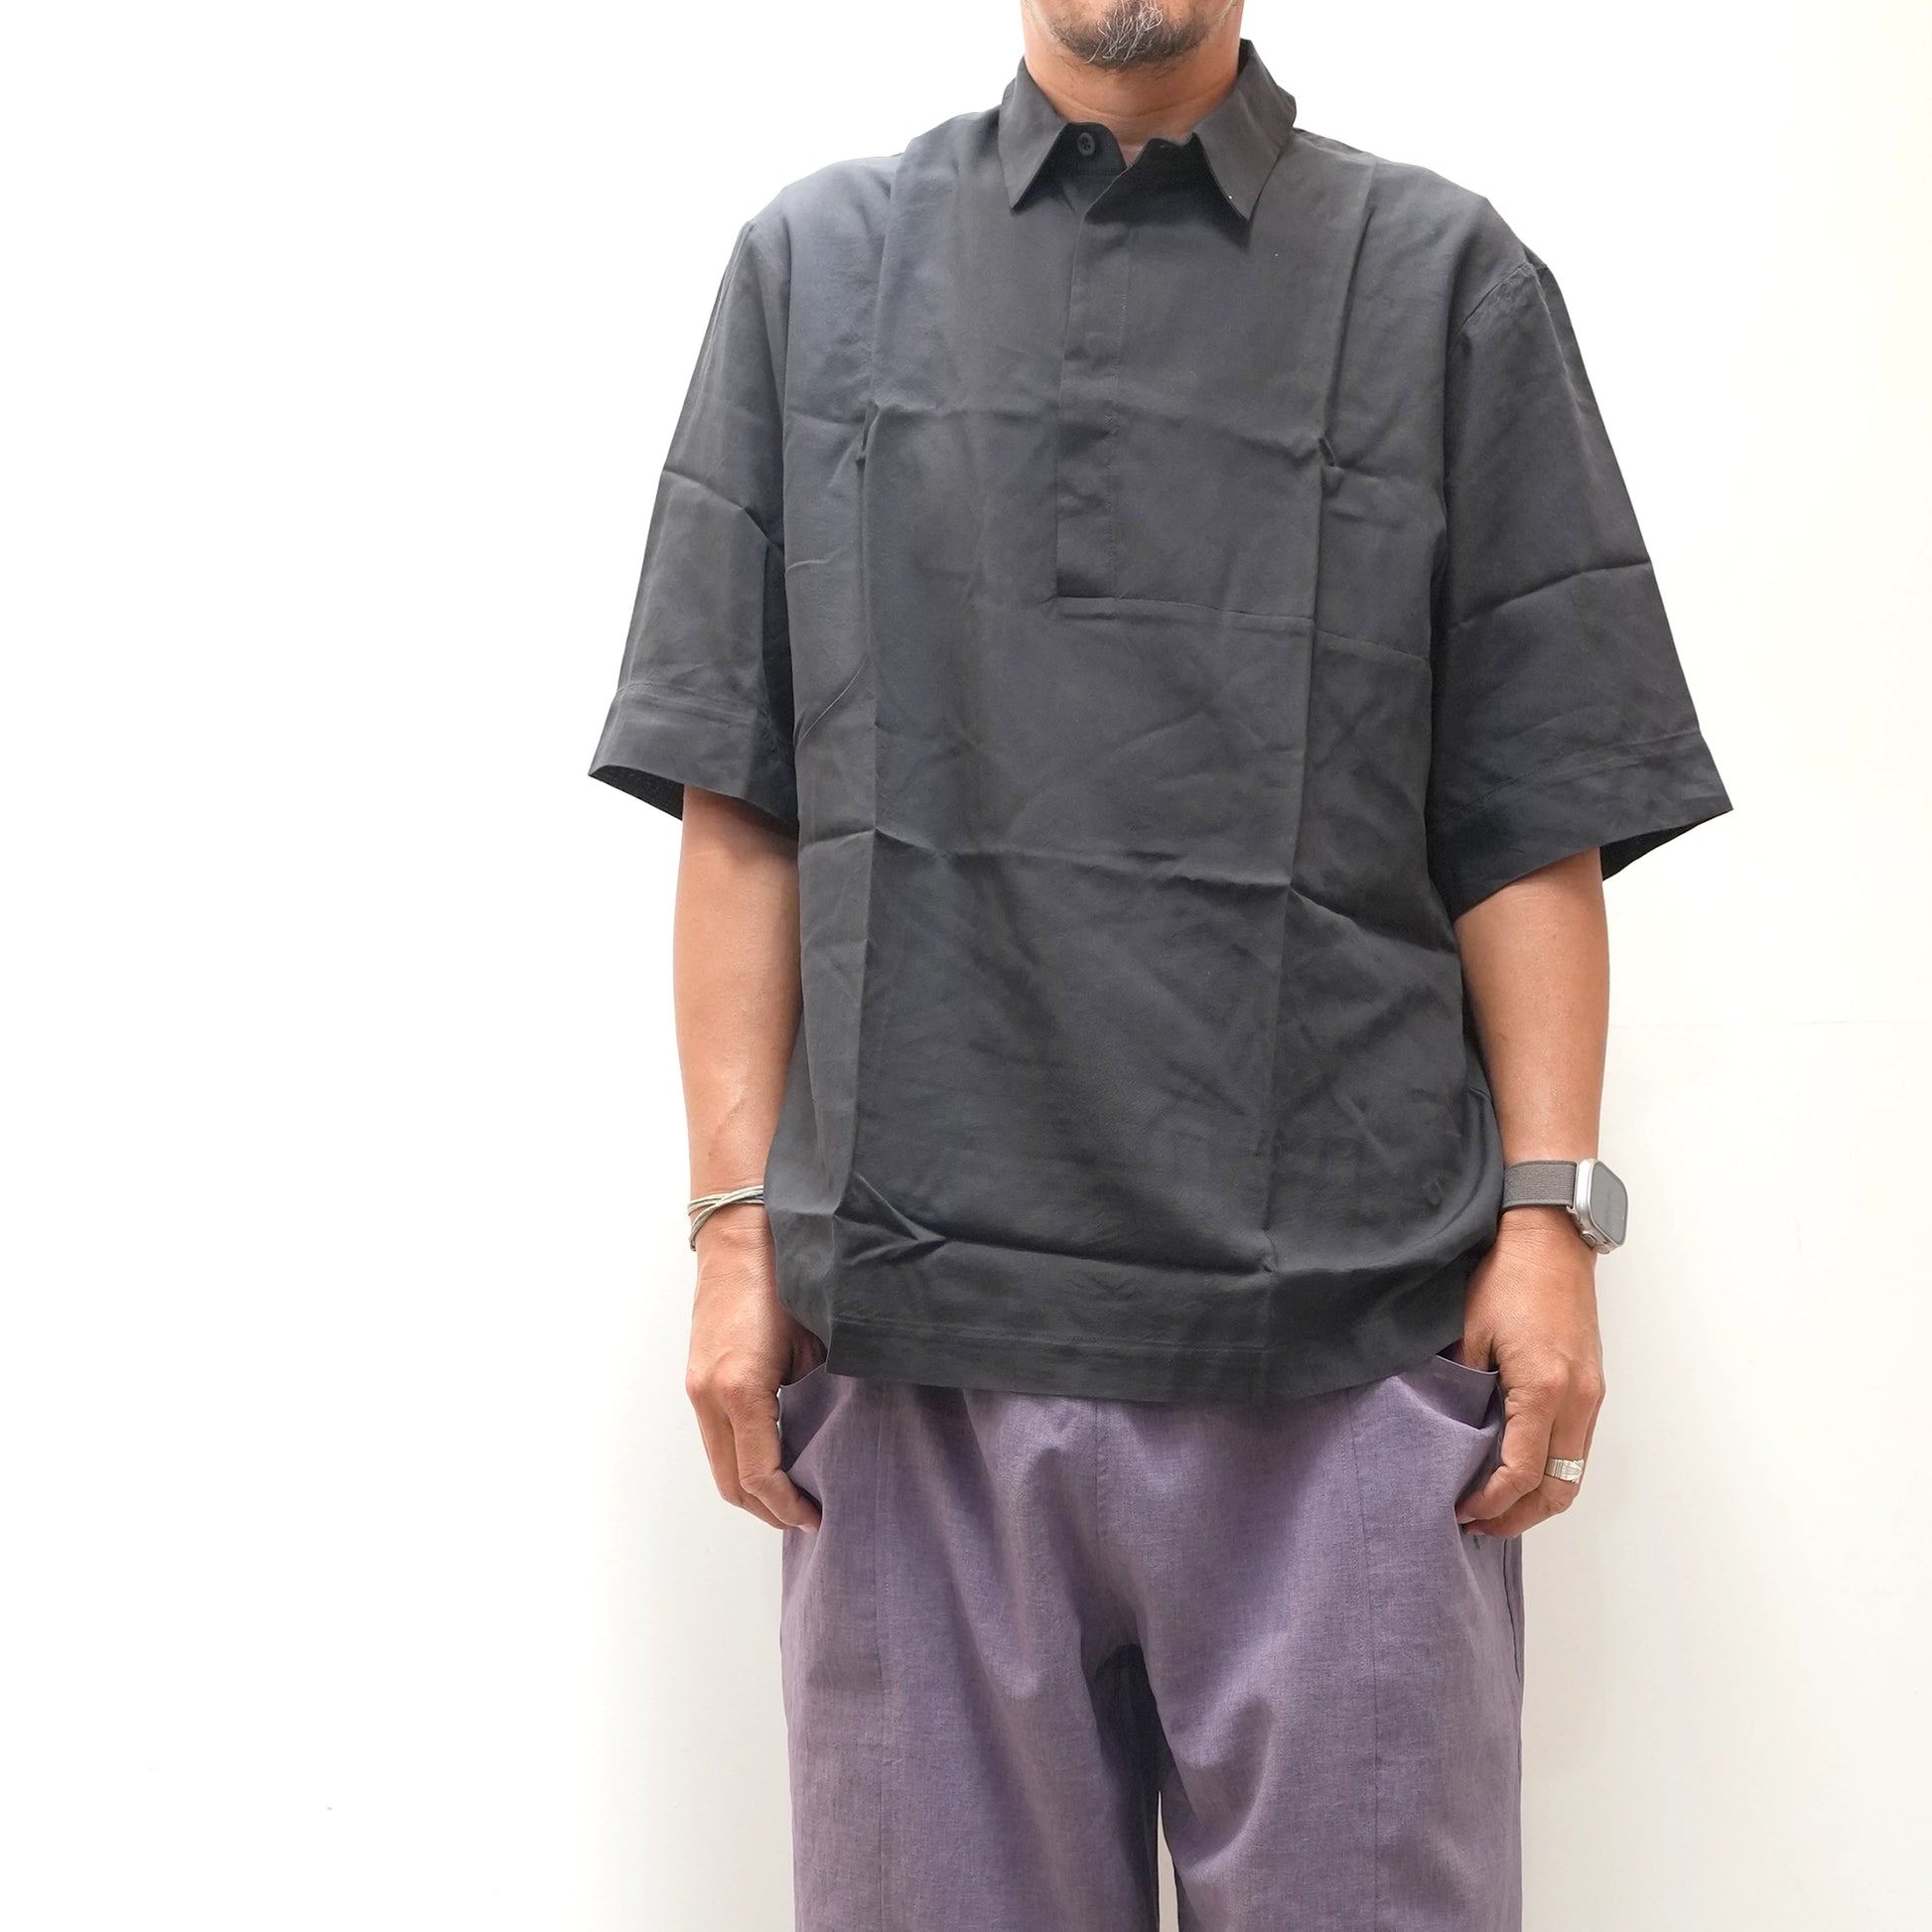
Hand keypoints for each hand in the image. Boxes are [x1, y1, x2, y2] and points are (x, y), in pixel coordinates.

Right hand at [683, 1209, 825, 1531]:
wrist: (741, 1235)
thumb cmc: (784, 1277)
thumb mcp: (816, 1340)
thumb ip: (817, 1393)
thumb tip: (833, 1437)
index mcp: (741, 1386)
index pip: (759, 1474)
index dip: (787, 1506)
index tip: (815, 1517)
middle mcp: (710, 1393)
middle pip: (732, 1482)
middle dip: (768, 1510)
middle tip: (806, 1518)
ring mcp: (698, 1388)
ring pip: (720, 1464)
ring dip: (752, 1489)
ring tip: (791, 1496)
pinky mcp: (697, 1379)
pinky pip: (717, 1438)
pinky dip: (741, 1459)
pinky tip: (773, 1459)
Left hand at [1452, 1207, 1605, 1537]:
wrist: (1550, 1239)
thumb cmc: (1508, 1276)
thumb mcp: (1469, 1331)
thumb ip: (1461, 1386)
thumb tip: (1447, 1429)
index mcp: (1545, 1389)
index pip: (1521, 1472)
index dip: (1490, 1503)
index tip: (1460, 1511)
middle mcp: (1578, 1400)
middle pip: (1558, 1489)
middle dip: (1518, 1517)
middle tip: (1477, 1525)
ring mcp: (1591, 1396)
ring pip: (1573, 1473)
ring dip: (1538, 1499)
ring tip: (1495, 1506)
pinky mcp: (1592, 1387)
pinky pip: (1577, 1448)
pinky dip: (1552, 1471)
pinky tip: (1519, 1471)